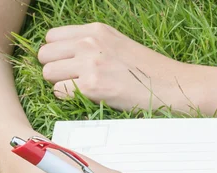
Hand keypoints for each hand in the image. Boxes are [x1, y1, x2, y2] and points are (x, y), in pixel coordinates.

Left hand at [38, 22, 196, 111]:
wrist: (172, 86)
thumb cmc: (150, 72)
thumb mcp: (120, 46)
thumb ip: (93, 45)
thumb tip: (67, 57)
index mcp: (96, 30)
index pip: (52, 37)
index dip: (57, 54)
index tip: (67, 66)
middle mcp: (90, 42)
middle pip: (45, 54)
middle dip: (54, 69)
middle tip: (72, 80)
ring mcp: (90, 64)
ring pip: (48, 73)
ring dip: (59, 84)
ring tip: (81, 90)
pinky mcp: (92, 86)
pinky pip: (58, 92)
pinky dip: (68, 98)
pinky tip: (87, 98)